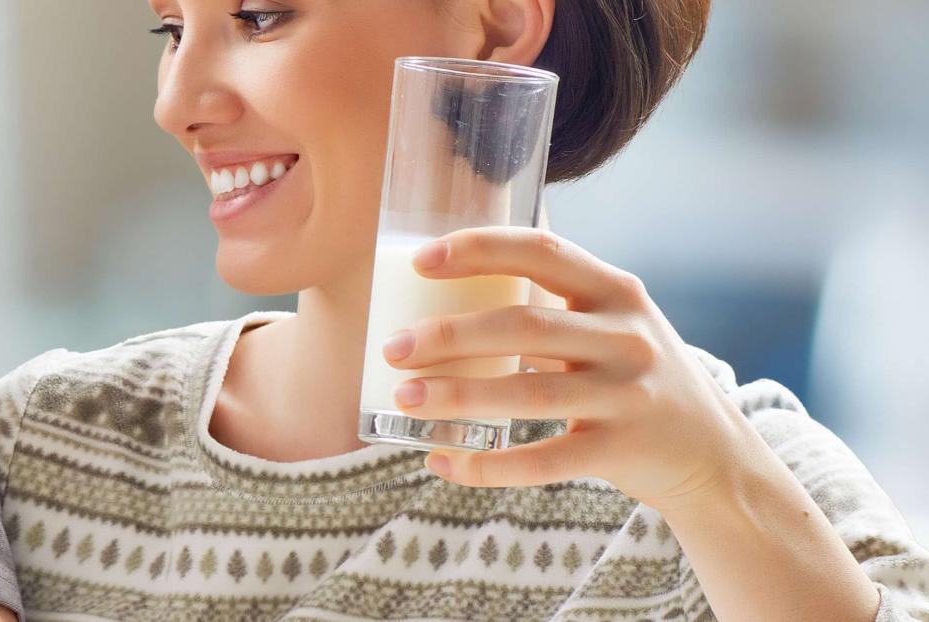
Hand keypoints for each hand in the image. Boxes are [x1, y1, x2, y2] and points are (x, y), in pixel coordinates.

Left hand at [381, 226, 761, 509]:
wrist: (713, 454)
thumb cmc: (634, 377)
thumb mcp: (612, 322)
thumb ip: (553, 298)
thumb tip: (454, 269)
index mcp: (616, 291)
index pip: (543, 250)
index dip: (479, 249)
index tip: (420, 261)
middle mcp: (627, 336)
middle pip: (524, 325)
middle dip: (449, 336)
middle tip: (393, 348)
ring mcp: (629, 395)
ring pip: (527, 394)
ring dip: (456, 397)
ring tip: (404, 399)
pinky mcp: (623, 451)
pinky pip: (543, 461)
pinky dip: (486, 465)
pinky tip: (441, 461)